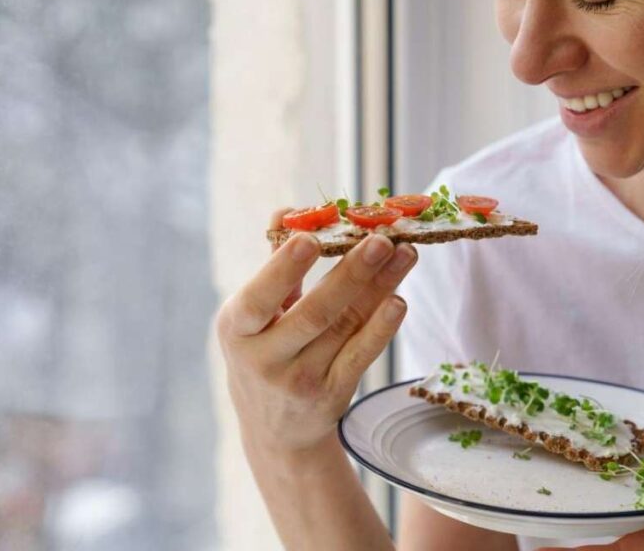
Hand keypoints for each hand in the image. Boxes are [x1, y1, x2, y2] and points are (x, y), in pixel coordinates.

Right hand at [217, 209, 417, 453]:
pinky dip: (381, 328)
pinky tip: (398, 300)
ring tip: (405, 254)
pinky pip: (362, 355)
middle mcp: (266, 359)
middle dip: (351, 274)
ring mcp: (301, 381)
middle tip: (381, 240)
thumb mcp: (253, 316)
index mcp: (238, 329)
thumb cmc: (264, 352)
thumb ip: (274, 265)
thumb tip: (287, 212)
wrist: (275, 431)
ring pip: (346, 327)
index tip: (311, 238)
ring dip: (380, 288)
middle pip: (315, 313)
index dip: (284, 269)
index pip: (259, 299)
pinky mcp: (333, 395)